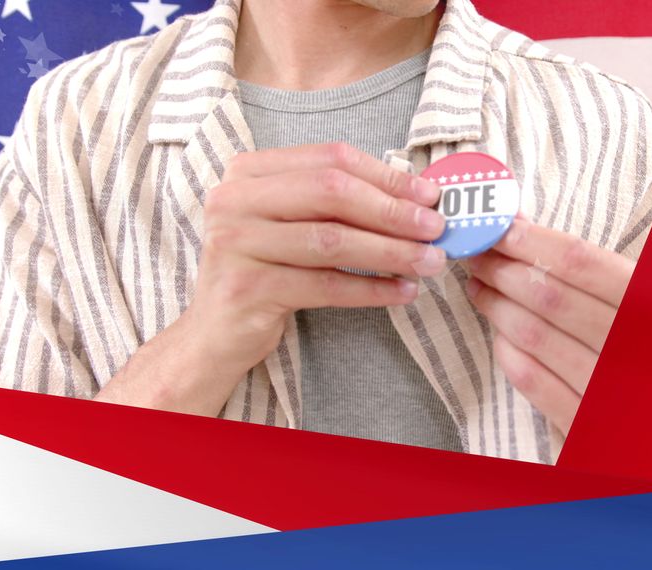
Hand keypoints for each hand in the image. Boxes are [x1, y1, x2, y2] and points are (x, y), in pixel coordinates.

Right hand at [96, 142, 446, 414]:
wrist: (215, 333)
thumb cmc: (266, 271)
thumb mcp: (292, 224)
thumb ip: (335, 202)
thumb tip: (414, 196)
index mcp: (249, 172)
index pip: (330, 159)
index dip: (385, 175)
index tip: (429, 195)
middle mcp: (235, 199)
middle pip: (331, 193)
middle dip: (392, 211)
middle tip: (436, 228)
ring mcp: (236, 242)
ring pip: (331, 240)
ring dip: (390, 251)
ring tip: (430, 262)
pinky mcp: (247, 287)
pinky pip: (324, 285)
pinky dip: (370, 289)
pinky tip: (402, 292)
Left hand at [465, 216, 633, 435]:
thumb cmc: (651, 345)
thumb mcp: (647, 302)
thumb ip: (596, 270)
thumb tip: (524, 229)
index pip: (582, 261)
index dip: (532, 242)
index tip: (500, 229)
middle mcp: (635, 345)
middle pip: (549, 296)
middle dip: (502, 269)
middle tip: (477, 255)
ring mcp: (608, 389)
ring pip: (534, 335)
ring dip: (496, 305)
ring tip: (479, 287)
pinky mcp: (584, 425)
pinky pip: (532, 380)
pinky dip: (507, 351)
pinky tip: (498, 333)